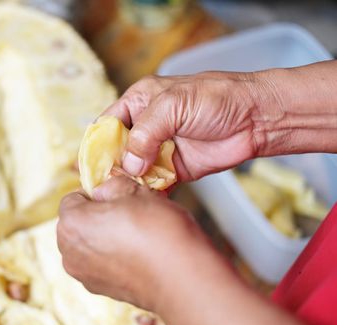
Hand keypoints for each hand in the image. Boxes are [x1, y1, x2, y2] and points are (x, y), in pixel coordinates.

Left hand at [57, 176, 225, 311]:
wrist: (182, 277)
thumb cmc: (158, 231)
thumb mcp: (136, 190)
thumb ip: (112, 185)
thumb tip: (105, 188)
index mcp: (70, 223)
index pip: (73, 198)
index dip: (96, 193)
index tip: (117, 196)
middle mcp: (69, 252)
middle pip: (77, 224)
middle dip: (97, 217)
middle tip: (127, 213)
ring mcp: (83, 275)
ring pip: (88, 245)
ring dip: (104, 238)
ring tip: (135, 235)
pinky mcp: (100, 290)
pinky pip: (100, 265)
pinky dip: (112, 258)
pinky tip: (137, 254)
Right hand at [102, 72, 264, 180]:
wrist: (256, 118)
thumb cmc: (217, 99)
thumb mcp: (174, 105)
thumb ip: (146, 132)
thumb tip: (128, 164)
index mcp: (139, 102)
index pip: (107, 124)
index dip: (97, 145)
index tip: (92, 167)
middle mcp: (146, 126)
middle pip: (117, 151)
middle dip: (112, 168)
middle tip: (107, 187)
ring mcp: (160, 149)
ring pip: (133, 170)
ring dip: (129, 183)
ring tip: (124, 196)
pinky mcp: (176, 169)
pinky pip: (154, 184)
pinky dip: (148, 193)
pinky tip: (144, 201)